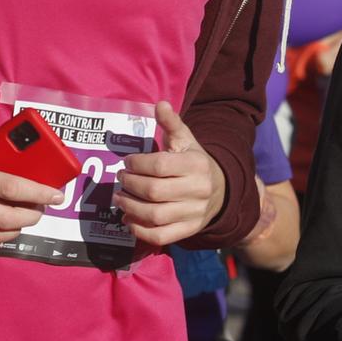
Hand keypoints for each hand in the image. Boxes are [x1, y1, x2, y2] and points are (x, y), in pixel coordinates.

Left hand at [115, 103, 225, 247]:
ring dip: (130, 208)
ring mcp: (194, 213)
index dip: (137, 164)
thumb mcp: (186, 140)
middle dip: (130, 185)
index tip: (127, 163)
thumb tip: (160, 104)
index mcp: (196, 165)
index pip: (159, 165)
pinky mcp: (189, 230)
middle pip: (154, 191)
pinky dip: (141, 231)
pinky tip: (129, 220)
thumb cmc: (194, 162)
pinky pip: (162, 236)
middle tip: (121, 180)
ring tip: (120, 199)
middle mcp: (198, 190)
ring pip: (155, 215)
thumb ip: (172, 123)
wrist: (221, 191)